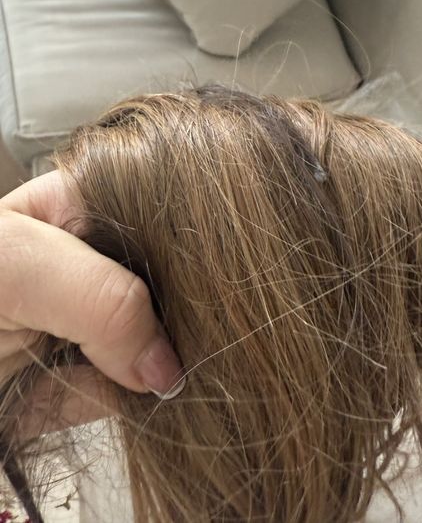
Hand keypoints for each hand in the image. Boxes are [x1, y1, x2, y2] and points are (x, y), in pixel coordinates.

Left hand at [0, 171, 184, 433]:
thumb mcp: (16, 264)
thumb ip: (99, 296)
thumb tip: (165, 363)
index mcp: (82, 205)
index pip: (161, 216)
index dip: (192, 244)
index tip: (218, 278)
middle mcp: (92, 261)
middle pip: (164, 282)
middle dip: (182, 311)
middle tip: (208, 333)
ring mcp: (87, 322)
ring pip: (152, 340)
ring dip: (164, 361)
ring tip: (178, 362)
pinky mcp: (78, 378)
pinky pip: (125, 391)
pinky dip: (133, 400)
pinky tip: (134, 391)